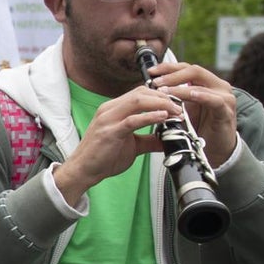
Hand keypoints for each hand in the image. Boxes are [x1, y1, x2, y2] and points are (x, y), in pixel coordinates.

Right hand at [53, 85, 181, 202]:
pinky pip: (133, 120)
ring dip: (161, 104)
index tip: (176, 104)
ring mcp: (108, 119)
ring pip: (138, 100)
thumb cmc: (102, 157)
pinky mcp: (110, 132)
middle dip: (164, 98)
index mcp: (113, 109)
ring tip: (176, 112)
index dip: (160, 96)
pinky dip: (151, 117)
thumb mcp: (132, 145)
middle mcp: (109, 110)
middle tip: (180, 107)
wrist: (83, 170)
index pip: (140, 92)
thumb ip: (149, 139)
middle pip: (141, 92)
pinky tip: (163, 118)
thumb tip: (169, 140)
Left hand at [143, 61, 238, 166]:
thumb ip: (172, 98)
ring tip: (164, 91)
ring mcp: (224, 97)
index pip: (186, 68)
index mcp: (206, 83)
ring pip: (200, 85)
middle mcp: (217, 86)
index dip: (167, 68)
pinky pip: (214, 100)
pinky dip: (201, 96)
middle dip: (172, 75)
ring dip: (180, 88)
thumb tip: (149, 91)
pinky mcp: (226, 111)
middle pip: (193, 71)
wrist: (216, 150)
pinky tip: (191, 95)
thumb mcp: (182, 110)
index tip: (150, 71)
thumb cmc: (199, 128)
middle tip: (155, 83)